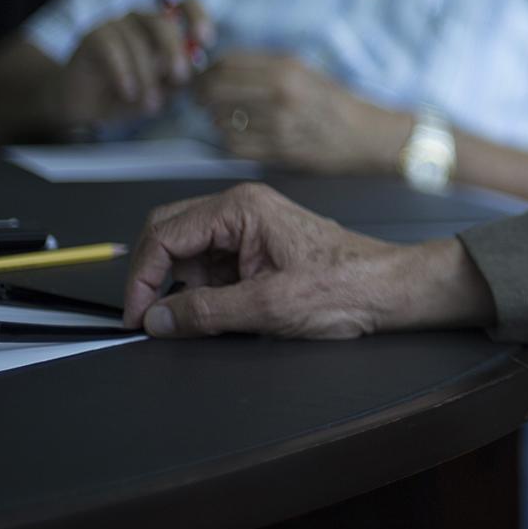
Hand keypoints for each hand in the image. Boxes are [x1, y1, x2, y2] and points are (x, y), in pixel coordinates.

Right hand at [57, 0, 215, 129]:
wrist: (86, 106)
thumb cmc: (131, 94)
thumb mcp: (164, 89)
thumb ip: (182, 77)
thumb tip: (200, 68)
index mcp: (163, 25)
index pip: (187, 4)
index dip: (198, 16)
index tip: (205, 41)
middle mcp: (140, 18)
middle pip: (163, 22)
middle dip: (175, 51)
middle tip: (180, 78)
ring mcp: (115, 24)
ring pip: (138, 40)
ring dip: (147, 75)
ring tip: (151, 104)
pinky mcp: (92, 35)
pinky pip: (112, 48)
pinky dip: (124, 72)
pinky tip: (128, 92)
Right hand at [122, 183, 491, 337]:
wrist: (390, 290)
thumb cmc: (345, 287)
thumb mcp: (267, 306)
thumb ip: (205, 312)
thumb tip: (157, 319)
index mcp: (241, 209)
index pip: (163, 234)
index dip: (142, 277)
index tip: (137, 317)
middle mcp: (242, 210)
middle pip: (169, 234)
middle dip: (155, 277)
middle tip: (152, 319)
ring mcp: (250, 227)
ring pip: (188, 252)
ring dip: (183, 286)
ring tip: (203, 318)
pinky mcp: (258, 248)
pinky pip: (212, 265)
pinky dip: (206, 290)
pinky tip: (223, 312)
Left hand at [193, 52, 407, 173]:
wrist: (366, 135)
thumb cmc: (335, 101)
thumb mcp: (305, 70)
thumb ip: (266, 67)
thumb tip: (221, 67)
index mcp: (287, 67)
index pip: (226, 63)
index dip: (207, 71)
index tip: (204, 78)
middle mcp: (280, 93)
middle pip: (215, 89)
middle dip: (201, 95)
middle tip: (200, 99)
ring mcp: (278, 123)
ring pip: (220, 119)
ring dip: (215, 119)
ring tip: (224, 118)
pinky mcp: (278, 150)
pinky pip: (234, 145)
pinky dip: (228, 141)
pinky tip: (238, 136)